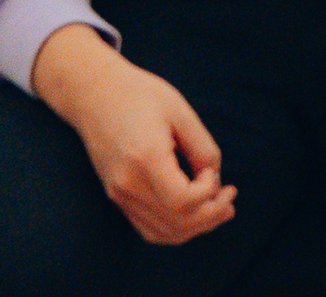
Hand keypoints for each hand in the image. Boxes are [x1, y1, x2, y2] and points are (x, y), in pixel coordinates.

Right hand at [30, 25, 235, 246]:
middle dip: (210, 216)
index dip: (207, 193)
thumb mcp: (180, 111)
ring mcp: (118, 193)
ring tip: (219, 210)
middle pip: (174, 223)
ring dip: (195, 228)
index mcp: (145, 158)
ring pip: (161, 232)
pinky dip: (174, 229)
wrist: (94, 93)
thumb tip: (215, 182)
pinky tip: (193, 214)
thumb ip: (202, 148)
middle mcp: (127, 183)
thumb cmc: (141, 95)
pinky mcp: (116, 195)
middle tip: (230, 200)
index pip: (182, 201)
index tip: (211, 170)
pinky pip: (147, 227)